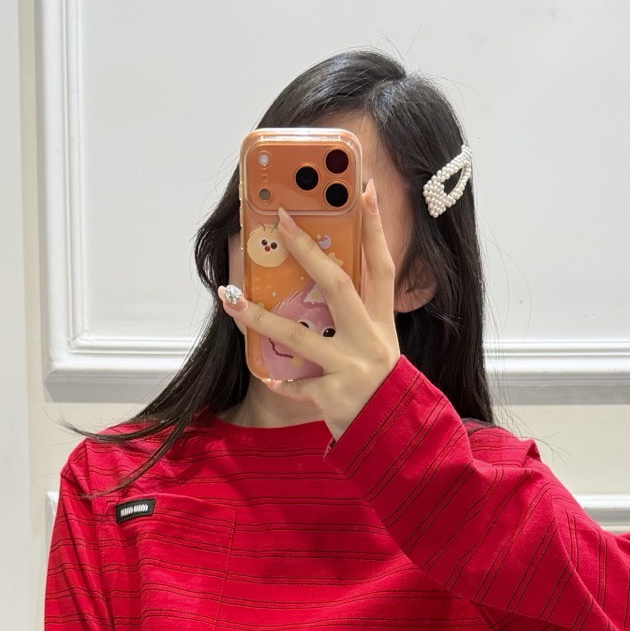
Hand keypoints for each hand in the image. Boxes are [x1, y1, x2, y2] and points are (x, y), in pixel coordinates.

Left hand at [217, 179, 399, 438]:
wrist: (397, 441)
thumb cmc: (384, 391)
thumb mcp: (382, 349)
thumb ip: (360, 320)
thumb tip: (323, 284)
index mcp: (382, 323)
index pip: (382, 266)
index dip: (375, 228)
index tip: (365, 189)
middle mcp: (370, 340)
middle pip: (337, 285)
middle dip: (306, 251)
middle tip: (280, 222)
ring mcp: (352, 368)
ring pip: (299, 336)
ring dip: (260, 319)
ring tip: (232, 301)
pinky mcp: (335, 397)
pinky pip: (297, 385)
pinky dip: (282, 382)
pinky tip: (268, 377)